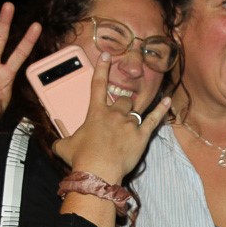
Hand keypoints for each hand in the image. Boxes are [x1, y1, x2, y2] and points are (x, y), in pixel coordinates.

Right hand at [53, 52, 169, 183]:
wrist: (98, 171)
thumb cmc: (81, 158)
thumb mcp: (64, 147)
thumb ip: (62, 142)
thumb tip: (57, 145)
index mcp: (96, 112)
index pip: (98, 84)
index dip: (102, 68)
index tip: (106, 55)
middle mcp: (114, 114)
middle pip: (124, 101)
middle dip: (123, 106)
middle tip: (119, 117)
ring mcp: (129, 124)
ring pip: (135, 111)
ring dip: (133, 115)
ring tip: (130, 124)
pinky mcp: (142, 135)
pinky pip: (154, 119)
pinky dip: (161, 110)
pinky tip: (167, 101)